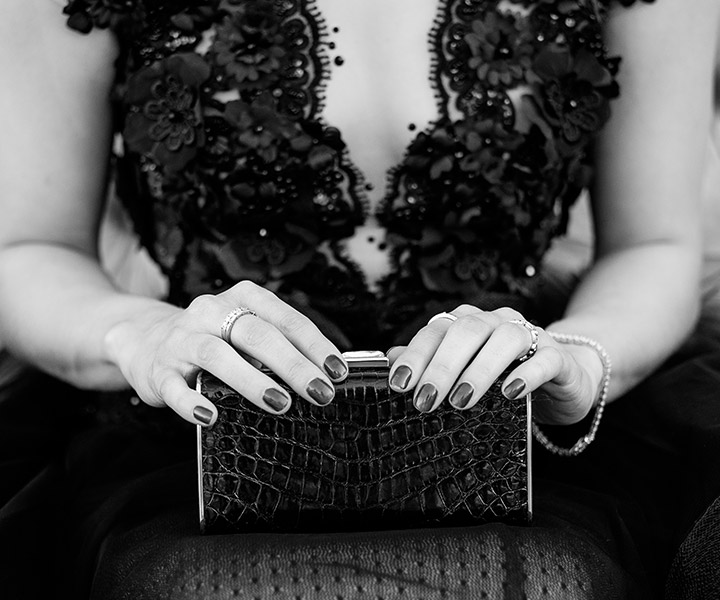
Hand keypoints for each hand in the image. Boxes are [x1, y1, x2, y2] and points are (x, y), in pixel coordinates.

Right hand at [104, 281, 347, 426]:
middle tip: (320, 392)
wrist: (146, 339)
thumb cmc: (214, 340)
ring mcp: (182, 340)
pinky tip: (212, 416)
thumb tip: (323, 375)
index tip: (337, 371)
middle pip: (256, 334)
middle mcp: (210, 312)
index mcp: (241, 298)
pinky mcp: (159, 370)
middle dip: (292, 364)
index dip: (314, 344)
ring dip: (252, 380)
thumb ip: (276, 345)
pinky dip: (192, 403)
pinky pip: (175, 387)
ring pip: (217, 355)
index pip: (285, 318)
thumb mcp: (244, 332)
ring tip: (281, 403)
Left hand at [386, 305, 603, 424]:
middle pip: (467, 330)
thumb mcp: (465, 375)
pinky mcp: (558, 357)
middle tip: (425, 400)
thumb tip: (392, 361)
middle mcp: (497, 322)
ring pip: (506, 339)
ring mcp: (531, 335)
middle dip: (442, 365)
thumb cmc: (505, 379)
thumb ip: (431, 364)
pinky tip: (510, 393)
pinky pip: (545, 359)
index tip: (399, 384)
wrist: (564, 379)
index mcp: (469, 323)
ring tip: (461, 400)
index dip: (416, 354)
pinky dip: (527, 374)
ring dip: (480, 369)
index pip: (437, 330)